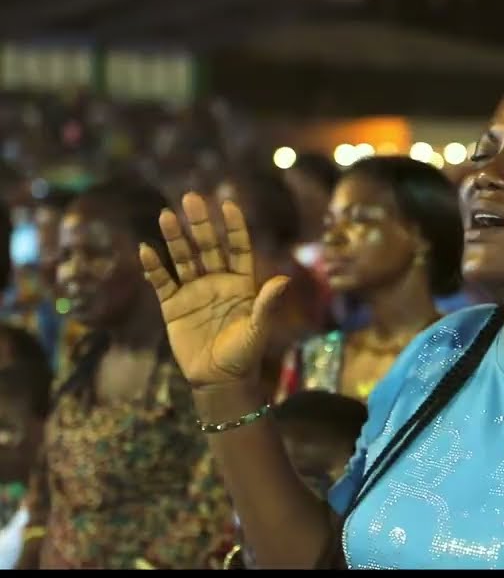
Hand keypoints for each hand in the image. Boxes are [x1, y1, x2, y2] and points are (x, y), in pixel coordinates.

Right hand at [139, 193, 290, 386]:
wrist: (219, 379)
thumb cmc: (244, 355)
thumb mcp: (258, 329)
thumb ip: (266, 304)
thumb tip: (283, 280)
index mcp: (242, 283)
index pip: (238, 248)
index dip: (234, 227)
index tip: (228, 204)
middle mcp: (217, 281)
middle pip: (208, 247)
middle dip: (200, 223)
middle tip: (191, 197)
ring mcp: (193, 291)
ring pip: (183, 258)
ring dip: (175, 238)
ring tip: (166, 214)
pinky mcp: (173, 306)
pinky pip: (162, 282)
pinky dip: (154, 267)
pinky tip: (146, 250)